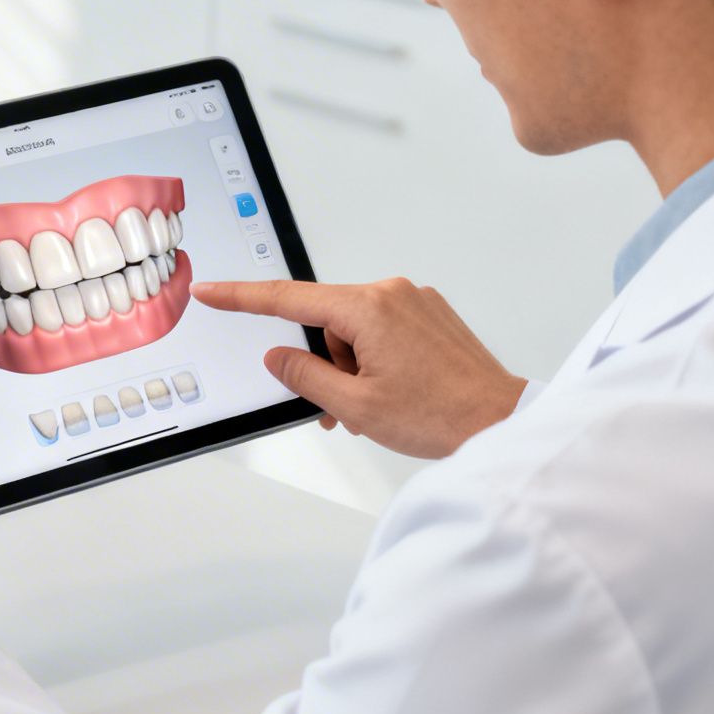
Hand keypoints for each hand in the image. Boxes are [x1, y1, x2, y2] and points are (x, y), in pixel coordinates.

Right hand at [193, 278, 526, 458]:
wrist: (501, 421)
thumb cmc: (440, 416)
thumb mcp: (355, 405)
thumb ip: (304, 376)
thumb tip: (277, 356)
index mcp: (368, 308)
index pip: (289, 298)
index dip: (242, 297)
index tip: (212, 292)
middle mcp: (391, 292)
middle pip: (325, 321)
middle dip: (322, 363)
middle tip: (336, 408)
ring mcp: (414, 300)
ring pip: (352, 329)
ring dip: (350, 367)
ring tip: (373, 407)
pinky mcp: (429, 314)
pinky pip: (379, 329)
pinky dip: (371, 359)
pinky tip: (389, 391)